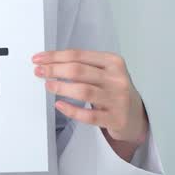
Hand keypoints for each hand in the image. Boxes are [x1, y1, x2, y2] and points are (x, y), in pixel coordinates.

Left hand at [33, 49, 148, 146]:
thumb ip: (84, 66)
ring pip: (83, 91)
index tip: (39, 59)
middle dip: (54, 70)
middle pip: (79, 71)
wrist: (135, 116)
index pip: (79, 55)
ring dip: (61, 88)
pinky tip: (60, 105)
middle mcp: (117, 79)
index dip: (55, 56)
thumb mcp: (106, 72)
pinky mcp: (115, 119)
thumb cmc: (114, 90)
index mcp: (113, 62)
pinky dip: (72, 110)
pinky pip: (89, 115)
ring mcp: (118, 99)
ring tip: (48, 86)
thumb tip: (50, 63)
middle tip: (39, 71)